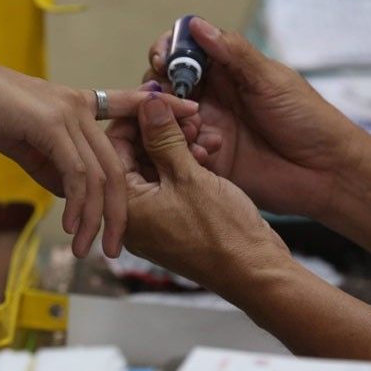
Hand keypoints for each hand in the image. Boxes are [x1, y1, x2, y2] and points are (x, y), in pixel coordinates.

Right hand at [0, 50, 199, 257]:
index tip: (193, 115)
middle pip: (119, 164)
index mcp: (83, 105)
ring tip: (94, 249)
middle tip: (118, 248)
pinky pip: (76, 171)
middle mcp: (84, 108)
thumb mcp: (28, 139)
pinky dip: (77, 203)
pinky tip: (73, 226)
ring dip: (98, 218)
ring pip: (101, 174)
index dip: (164, 110)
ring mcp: (71, 115)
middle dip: (122, 211)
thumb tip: (70, 195)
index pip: (132, 107)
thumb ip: (53, 163)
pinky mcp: (52, 124)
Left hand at [106, 96, 289, 293]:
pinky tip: (209, 151)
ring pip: (156, 167)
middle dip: (161, 130)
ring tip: (203, 132)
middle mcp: (132, 213)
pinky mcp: (174, 219)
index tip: (160, 98)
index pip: (115, 146)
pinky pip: (172, 183)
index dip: (139, 117)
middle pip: (135, 155)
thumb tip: (148, 104)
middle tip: (187, 113)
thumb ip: (164, 137)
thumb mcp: (189, 176)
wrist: (255, 272)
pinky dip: (187, 164)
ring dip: (178, 144)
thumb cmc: (221, 233)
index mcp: (124, 205)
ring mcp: (153, 218)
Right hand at [145, 18, 368, 217]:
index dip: (166, 52)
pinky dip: (184, 148)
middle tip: (168, 99)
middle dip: (159, 90)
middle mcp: (210, 97)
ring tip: (194, 128)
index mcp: (226, 71)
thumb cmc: (307, 119)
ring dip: (170, 120)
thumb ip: (232, 53)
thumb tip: (195, 24)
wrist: (326, 171)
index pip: (182, 53)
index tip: (162, 60)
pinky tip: (207, 151)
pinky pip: (178, 151)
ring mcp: (206, 128)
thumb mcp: (270, 79)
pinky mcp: (206, 160)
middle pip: (165, 86)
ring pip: (165, 119)